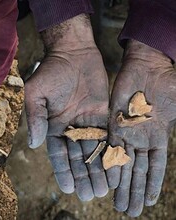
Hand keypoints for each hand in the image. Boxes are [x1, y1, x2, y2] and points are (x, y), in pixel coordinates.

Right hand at [25, 14, 108, 200]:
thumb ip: (35, 118)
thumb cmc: (49, 71)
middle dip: (82, 176)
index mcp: (52, 126)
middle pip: (76, 157)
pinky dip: (110, 152)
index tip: (68, 188)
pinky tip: (114, 167)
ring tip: (103, 189)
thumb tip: (33, 145)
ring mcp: (86, 122)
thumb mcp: (35, 94)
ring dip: (97, 170)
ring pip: (92, 151)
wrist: (72, 52)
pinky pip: (107, 136)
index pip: (57, 154)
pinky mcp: (102, 114)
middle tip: (89, 195)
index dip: (63, 171)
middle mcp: (69, 128)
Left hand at [108, 40, 175, 216]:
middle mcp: (140, 139)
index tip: (148, 203)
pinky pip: (108, 146)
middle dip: (133, 191)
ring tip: (116, 203)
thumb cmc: (166, 84)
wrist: (145, 66)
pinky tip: (106, 179)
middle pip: (136, 171)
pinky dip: (107, 162)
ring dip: (119, 183)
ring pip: (121, 163)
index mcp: (157, 138)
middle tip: (128, 211)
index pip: (154, 167)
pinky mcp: (111, 123)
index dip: (151, 185)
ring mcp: (125, 132)